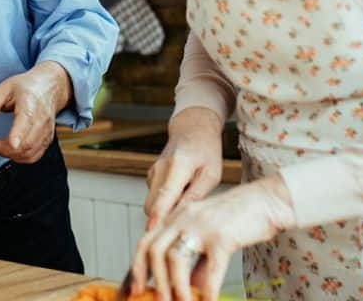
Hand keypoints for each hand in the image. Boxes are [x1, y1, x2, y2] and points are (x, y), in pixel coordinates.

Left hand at [0, 61, 72, 163]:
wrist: (48, 87)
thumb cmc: (26, 87)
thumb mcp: (3, 89)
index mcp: (30, 103)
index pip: (26, 122)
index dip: (19, 135)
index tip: (10, 144)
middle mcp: (41, 119)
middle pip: (27, 143)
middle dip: (5, 149)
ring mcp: (46, 130)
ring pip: (30, 153)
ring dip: (11, 156)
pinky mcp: (47, 139)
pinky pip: (34, 156)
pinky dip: (20, 158)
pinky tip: (10, 151)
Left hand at [131, 175, 293, 300]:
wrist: (268, 201)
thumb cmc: (240, 219)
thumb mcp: (209, 236)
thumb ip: (197, 261)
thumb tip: (187, 288)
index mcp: (178, 216)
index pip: (146, 241)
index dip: (137, 267)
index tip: (136, 288)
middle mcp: (184, 218)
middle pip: (154, 249)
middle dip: (153, 280)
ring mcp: (202, 226)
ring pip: (175, 258)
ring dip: (176, 287)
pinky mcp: (222, 236)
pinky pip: (210, 268)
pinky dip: (207, 289)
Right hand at [145, 108, 223, 230]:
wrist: (193, 128)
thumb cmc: (206, 150)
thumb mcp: (211, 174)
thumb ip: (196, 195)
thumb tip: (184, 217)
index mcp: (178, 166)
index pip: (164, 197)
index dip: (158, 217)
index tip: (154, 234)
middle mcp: (160, 169)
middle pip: (152, 205)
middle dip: (161, 221)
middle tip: (179, 233)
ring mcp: (153, 172)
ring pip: (152, 202)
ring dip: (164, 212)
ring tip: (184, 214)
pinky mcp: (151, 175)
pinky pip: (154, 197)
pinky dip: (164, 204)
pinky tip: (180, 200)